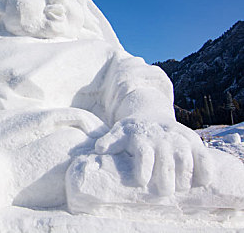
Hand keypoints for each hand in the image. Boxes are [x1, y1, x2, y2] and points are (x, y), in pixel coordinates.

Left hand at [94, 118, 211, 195]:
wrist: (151, 114)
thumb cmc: (133, 130)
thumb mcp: (119, 132)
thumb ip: (110, 141)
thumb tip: (99, 148)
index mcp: (141, 138)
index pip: (144, 154)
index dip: (144, 169)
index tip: (142, 181)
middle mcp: (161, 138)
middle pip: (166, 161)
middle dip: (166, 179)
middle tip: (165, 191)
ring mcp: (178, 139)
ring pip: (185, 159)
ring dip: (185, 176)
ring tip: (181, 188)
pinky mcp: (193, 141)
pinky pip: (203, 155)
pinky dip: (206, 168)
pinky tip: (203, 181)